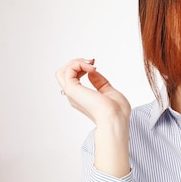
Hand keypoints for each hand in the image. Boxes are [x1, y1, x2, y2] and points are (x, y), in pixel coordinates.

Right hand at [56, 58, 131, 177]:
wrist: (116, 119)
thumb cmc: (118, 112)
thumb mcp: (110, 92)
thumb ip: (100, 83)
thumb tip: (92, 72)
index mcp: (82, 98)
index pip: (72, 80)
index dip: (81, 68)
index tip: (95, 66)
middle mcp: (74, 96)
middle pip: (64, 74)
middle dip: (76, 63)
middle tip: (92, 62)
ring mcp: (72, 93)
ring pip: (62, 72)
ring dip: (76, 62)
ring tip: (90, 64)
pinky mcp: (73, 90)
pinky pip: (68, 70)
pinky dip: (79, 64)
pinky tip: (91, 68)